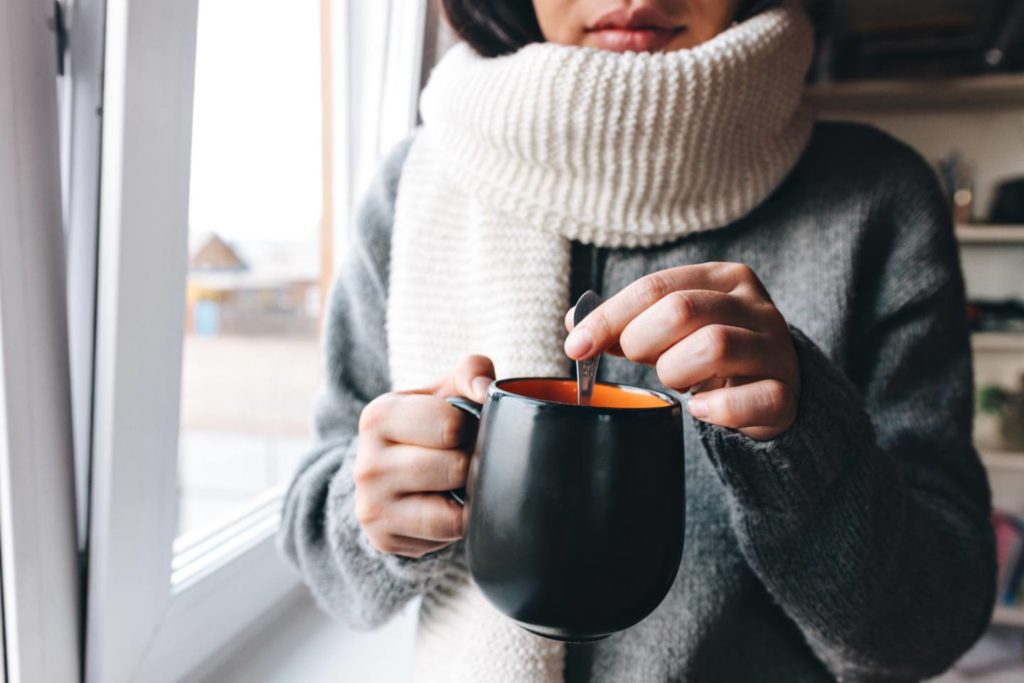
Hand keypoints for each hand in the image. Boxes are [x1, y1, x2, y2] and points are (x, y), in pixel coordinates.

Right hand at [354, 355, 494, 557]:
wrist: (392, 474)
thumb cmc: (430, 425)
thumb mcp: (446, 390)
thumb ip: (472, 371)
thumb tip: (486, 389)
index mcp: (378, 416)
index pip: (450, 426)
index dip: (470, 427)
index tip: (461, 428)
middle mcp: (366, 464)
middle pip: (455, 468)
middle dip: (471, 463)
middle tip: (462, 459)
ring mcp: (371, 506)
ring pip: (452, 511)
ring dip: (467, 497)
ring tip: (455, 483)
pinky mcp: (383, 539)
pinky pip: (445, 536)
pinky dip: (456, 524)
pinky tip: (445, 506)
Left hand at [564, 263, 798, 440]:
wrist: (771, 391)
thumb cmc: (708, 354)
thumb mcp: (669, 330)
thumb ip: (626, 323)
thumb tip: (575, 324)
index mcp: (722, 279)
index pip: (655, 286)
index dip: (609, 317)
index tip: (576, 346)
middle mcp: (754, 306)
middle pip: (682, 309)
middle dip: (642, 341)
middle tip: (637, 360)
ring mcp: (775, 348)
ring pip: (715, 346)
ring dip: (676, 371)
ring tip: (676, 382)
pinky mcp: (785, 393)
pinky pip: (752, 398)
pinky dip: (717, 408)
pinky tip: (700, 410)